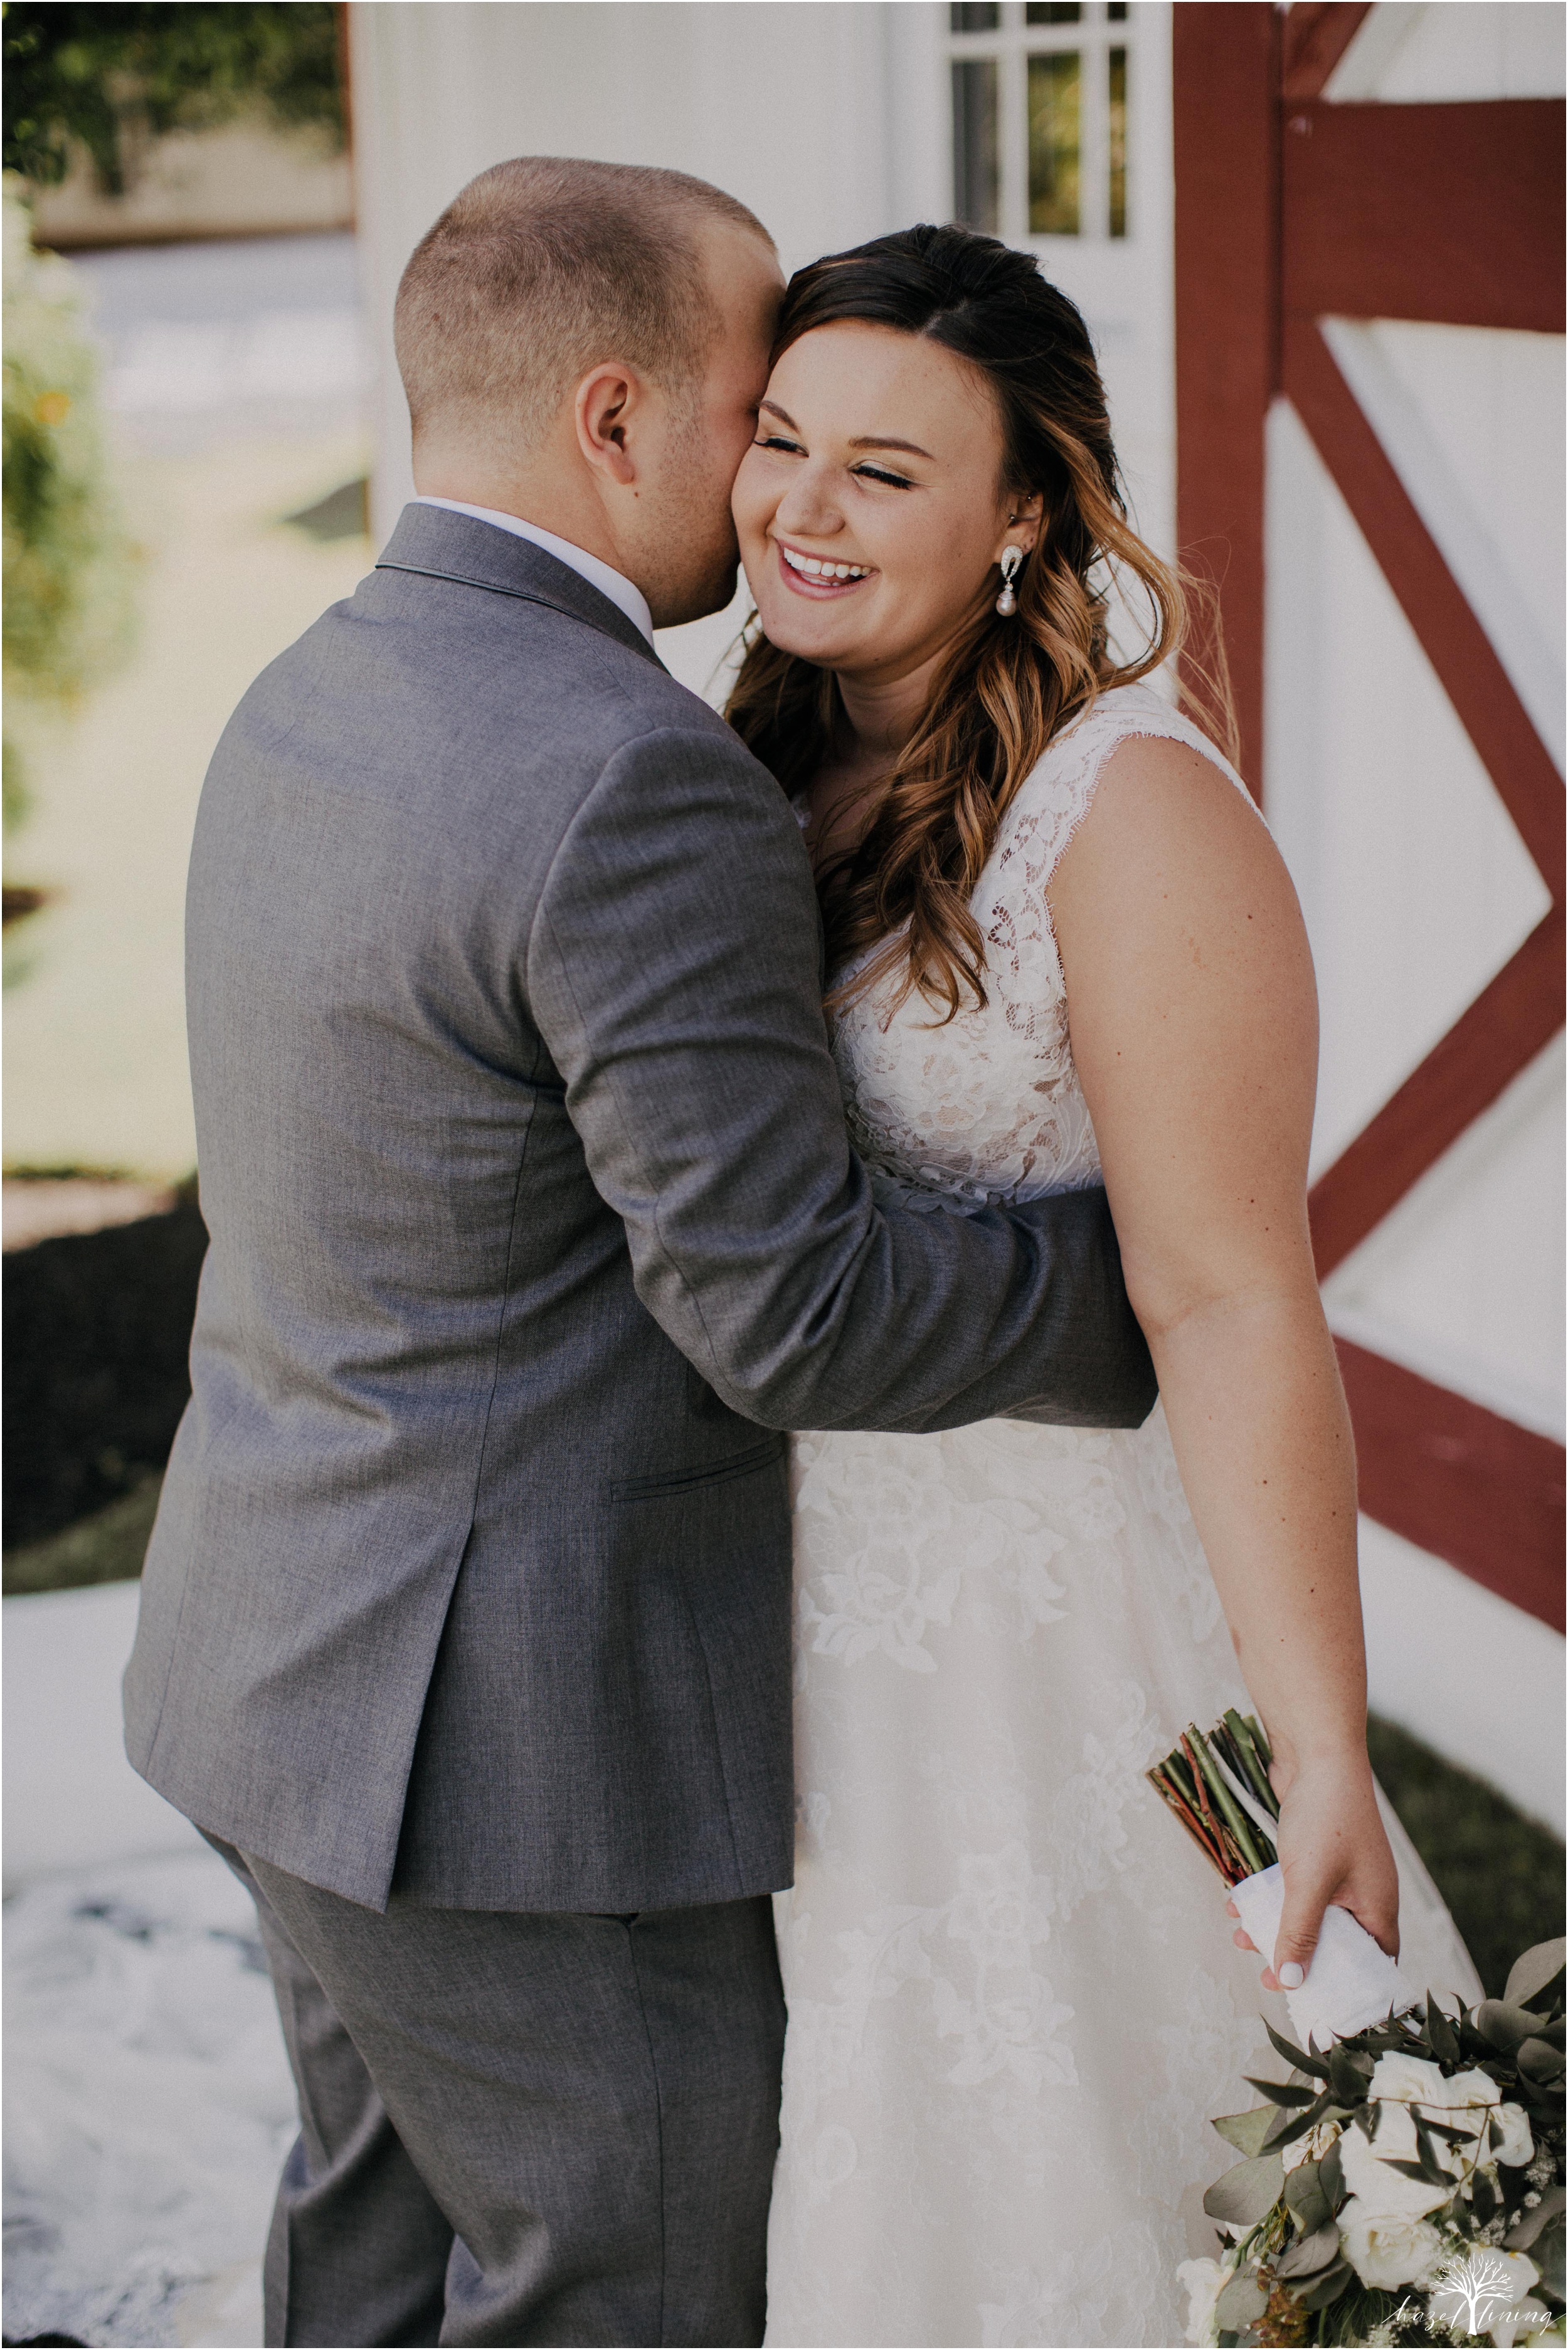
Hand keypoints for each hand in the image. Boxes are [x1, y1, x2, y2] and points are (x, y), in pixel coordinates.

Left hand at [1226, 1746, 1397, 1990]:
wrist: (1317, 1752)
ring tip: (1240, 1934)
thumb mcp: (1308, 1883)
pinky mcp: (1318, 1852)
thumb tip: (1291, 1982)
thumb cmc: (1325, 1818)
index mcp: (1378, 1908)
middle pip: (1334, 1943)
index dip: (1342, 1987)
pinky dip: (1270, 1896)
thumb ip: (1298, 1933)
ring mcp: (1342, 1872)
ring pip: (1308, 1914)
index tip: (1306, 1999)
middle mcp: (1364, 1894)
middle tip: (1262, 1968)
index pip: (1371, 1965)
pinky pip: (1295, 1887)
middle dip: (1296, 1956)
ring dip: (1275, 1926)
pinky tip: (1237, 1900)